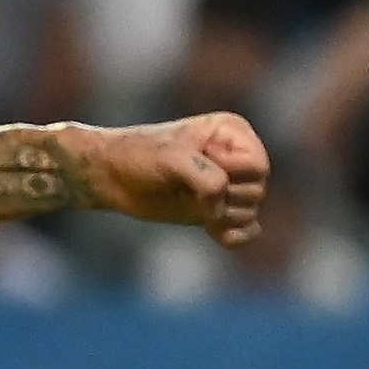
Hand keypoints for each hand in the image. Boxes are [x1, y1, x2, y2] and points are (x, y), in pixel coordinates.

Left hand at [88, 114, 268, 246]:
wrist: (110, 176)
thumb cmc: (139, 156)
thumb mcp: (172, 158)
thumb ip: (206, 178)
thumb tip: (220, 210)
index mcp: (233, 133)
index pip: (259, 165)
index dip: (231, 172)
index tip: (198, 162)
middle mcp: (237, 158)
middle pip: (257, 190)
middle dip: (224, 194)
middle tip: (186, 186)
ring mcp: (228, 185)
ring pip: (250, 211)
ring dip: (220, 214)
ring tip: (188, 201)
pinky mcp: (217, 210)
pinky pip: (248, 231)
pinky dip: (235, 235)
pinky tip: (213, 232)